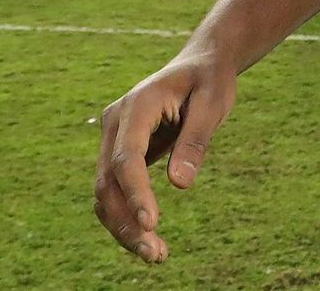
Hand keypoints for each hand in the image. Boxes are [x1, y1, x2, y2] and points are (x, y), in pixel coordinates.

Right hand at [94, 55, 236, 262]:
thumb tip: (180, 184)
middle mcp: (115, 123)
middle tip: (156, 254)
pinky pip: (115, 189)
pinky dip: (127, 215)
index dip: (136, 193)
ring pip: (105, 192)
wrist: (201, 63)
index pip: (127, 157)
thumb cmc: (210, 80)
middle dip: (127, 221)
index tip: (152, 224)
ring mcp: (113, 138)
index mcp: (138, 105)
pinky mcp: (119, 152)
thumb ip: (196, 141)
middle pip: (108, 182)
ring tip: (156, 256)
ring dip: (124, 226)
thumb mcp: (214, 103)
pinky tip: (150, 239)